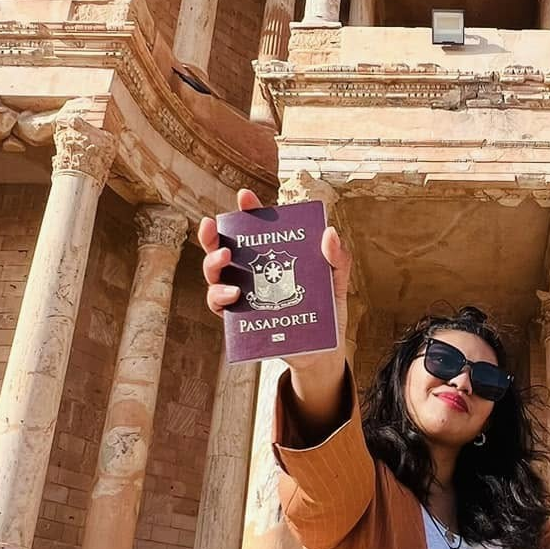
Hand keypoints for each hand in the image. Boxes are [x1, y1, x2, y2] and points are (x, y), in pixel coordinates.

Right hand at [197, 187, 353, 361]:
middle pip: (222, 249)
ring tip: (225, 259)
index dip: (248, 211)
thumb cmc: (327, 311)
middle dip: (212, 236)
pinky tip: (234, 294)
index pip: (256, 229)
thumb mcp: (337, 281)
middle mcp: (251, 273)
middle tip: (213, 227)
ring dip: (212, 264)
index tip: (244, 196)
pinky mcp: (239, 320)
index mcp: (273, 257)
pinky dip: (219, 297)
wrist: (323, 352)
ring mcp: (242, 295)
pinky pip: (218, 306)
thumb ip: (337, 258)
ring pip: (214, 275)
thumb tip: (329, 232)